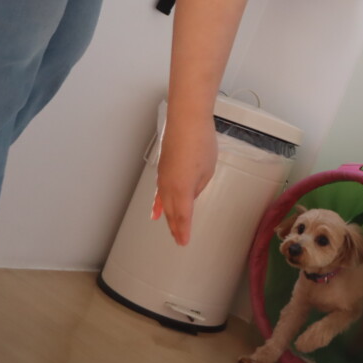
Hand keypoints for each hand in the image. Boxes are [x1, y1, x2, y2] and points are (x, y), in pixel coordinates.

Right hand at [152, 113, 215, 245]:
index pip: (183, 217)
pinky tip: (155, 212)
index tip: (183, 243)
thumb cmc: (200, 142)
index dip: (183, 232)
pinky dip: (158, 204)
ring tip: (170, 230)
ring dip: (168, 217)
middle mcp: (169, 186)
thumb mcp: (207, 170)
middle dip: (176, 227)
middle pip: (173, 213)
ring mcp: (163, 177)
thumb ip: (198, 187)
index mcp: (183, 189)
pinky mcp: (162, 169)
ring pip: (165, 203)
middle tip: (179, 240)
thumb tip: (191, 195)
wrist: (185, 120)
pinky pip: (159, 192)